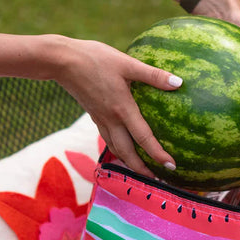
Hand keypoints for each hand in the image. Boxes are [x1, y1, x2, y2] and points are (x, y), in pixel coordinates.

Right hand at [53, 36, 182, 176]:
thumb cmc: (95, 59)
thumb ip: (153, 75)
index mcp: (122, 109)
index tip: (171, 166)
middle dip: (142, 170)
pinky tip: (125, 150)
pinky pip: (109, 140)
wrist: (60, 60)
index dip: (158, 154)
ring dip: (130, 163)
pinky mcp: (95, 117)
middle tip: (157, 180)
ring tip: (142, 171)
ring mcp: (101, 121)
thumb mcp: (127, 63)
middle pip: (128, 154)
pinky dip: (119, 151)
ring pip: (117, 150)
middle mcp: (112, 120)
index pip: (144, 138)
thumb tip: (178, 83)